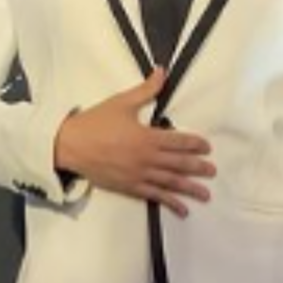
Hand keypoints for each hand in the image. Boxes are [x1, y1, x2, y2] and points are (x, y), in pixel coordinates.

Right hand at [53, 66, 215, 215]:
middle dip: (198, 168)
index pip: (179, 141)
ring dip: (190, 189)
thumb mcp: (121, 102)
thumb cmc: (95, 123)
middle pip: (179, 164)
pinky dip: (170, 203)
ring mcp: (139, 175)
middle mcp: (147, 158)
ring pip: (171, 183)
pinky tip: (183, 210)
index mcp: (147, 137)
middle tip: (212, 171)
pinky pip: (155, 196)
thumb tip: (162, 72)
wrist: (70, 146)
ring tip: (206, 194)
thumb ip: (146, 90)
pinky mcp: (130, 187)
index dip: (195, 144)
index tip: (207, 147)